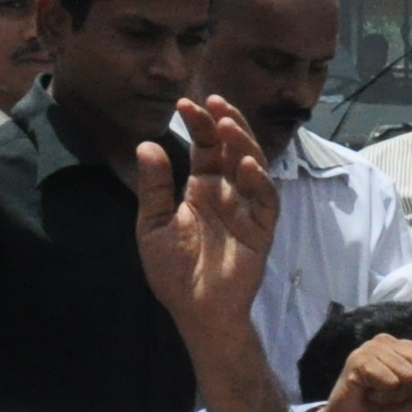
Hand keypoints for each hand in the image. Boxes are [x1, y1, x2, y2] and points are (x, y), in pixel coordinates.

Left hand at [134, 93, 281, 336]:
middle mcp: (226, 192)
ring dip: (244, 143)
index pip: (205, 146)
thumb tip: (146, 144)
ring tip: (229, 125)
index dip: (198, 124)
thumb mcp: (152, 225)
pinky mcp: (261, 229)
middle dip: (226, 122)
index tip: (184, 103)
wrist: (194, 310)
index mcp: (201, 187)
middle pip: (232, 148)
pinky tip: (247, 165)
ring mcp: (246, 208)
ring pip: (253, 166)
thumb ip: (154, 187)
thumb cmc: (172, 271)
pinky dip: (260, 181)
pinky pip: (265, 200)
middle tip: (214, 101)